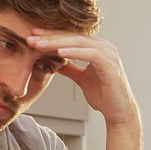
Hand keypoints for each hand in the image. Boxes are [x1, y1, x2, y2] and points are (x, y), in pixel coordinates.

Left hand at [27, 30, 143, 149]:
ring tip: (39, 44)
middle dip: (51, 37)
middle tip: (31, 37)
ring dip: (57, 42)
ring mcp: (108, 54)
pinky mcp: (110, 65)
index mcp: (97, 48)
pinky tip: (59, 52)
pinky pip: (90, 54)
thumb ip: (71, 68)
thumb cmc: (105, 96)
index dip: (51, 36)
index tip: (33, 36)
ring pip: (79, 42)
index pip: (71, 37)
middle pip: (73, 36)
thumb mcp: (82, 79)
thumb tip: (55, 61)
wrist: (119, 113)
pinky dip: (74, 52)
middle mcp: (104, 47)